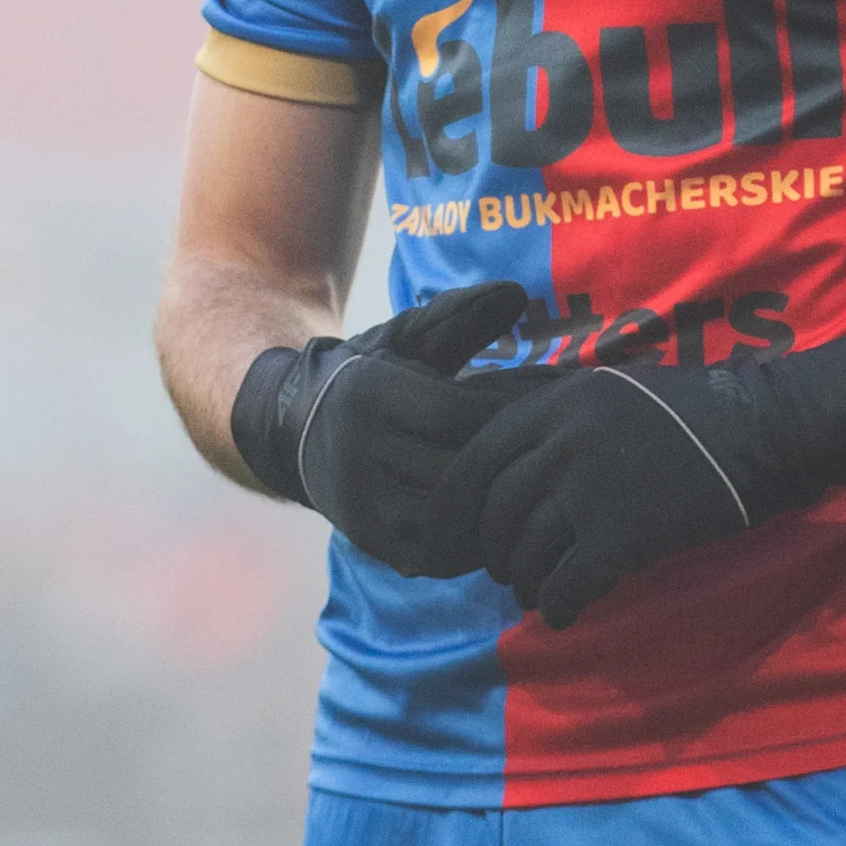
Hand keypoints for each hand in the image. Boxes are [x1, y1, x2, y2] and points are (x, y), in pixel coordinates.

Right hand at [229, 281, 531, 573]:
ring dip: (494, 505)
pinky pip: (434, 553)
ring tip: (531, 488)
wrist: (295, 431)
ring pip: (449, 516)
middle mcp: (359, 450)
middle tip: (550, 453)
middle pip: (457, 468)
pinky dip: (471, 542)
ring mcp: (360, 501)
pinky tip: (494, 520)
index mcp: (371, 393)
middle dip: (507, 460)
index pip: (457, 413)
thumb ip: (460, 316)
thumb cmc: (373, 377)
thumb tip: (515, 292)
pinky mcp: (367, 539)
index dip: (506, 412)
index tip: (540, 407)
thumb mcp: (407, 338)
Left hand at [426, 330, 845, 627]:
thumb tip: (514, 467)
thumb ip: (561, 421)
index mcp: (557, 402)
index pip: (476, 459)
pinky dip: (558, 607)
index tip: (443, 540)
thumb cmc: (702, 410)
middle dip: (493, 551)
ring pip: (527, 553)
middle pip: (496, 511)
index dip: (451, 507)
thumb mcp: (615, 391)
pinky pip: (565, 585)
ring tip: (538, 594)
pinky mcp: (622, 534)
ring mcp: (590, 487)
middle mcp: (562, 440)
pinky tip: (566, 616)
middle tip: (507, 572)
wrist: (770, 428)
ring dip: (526, 583)